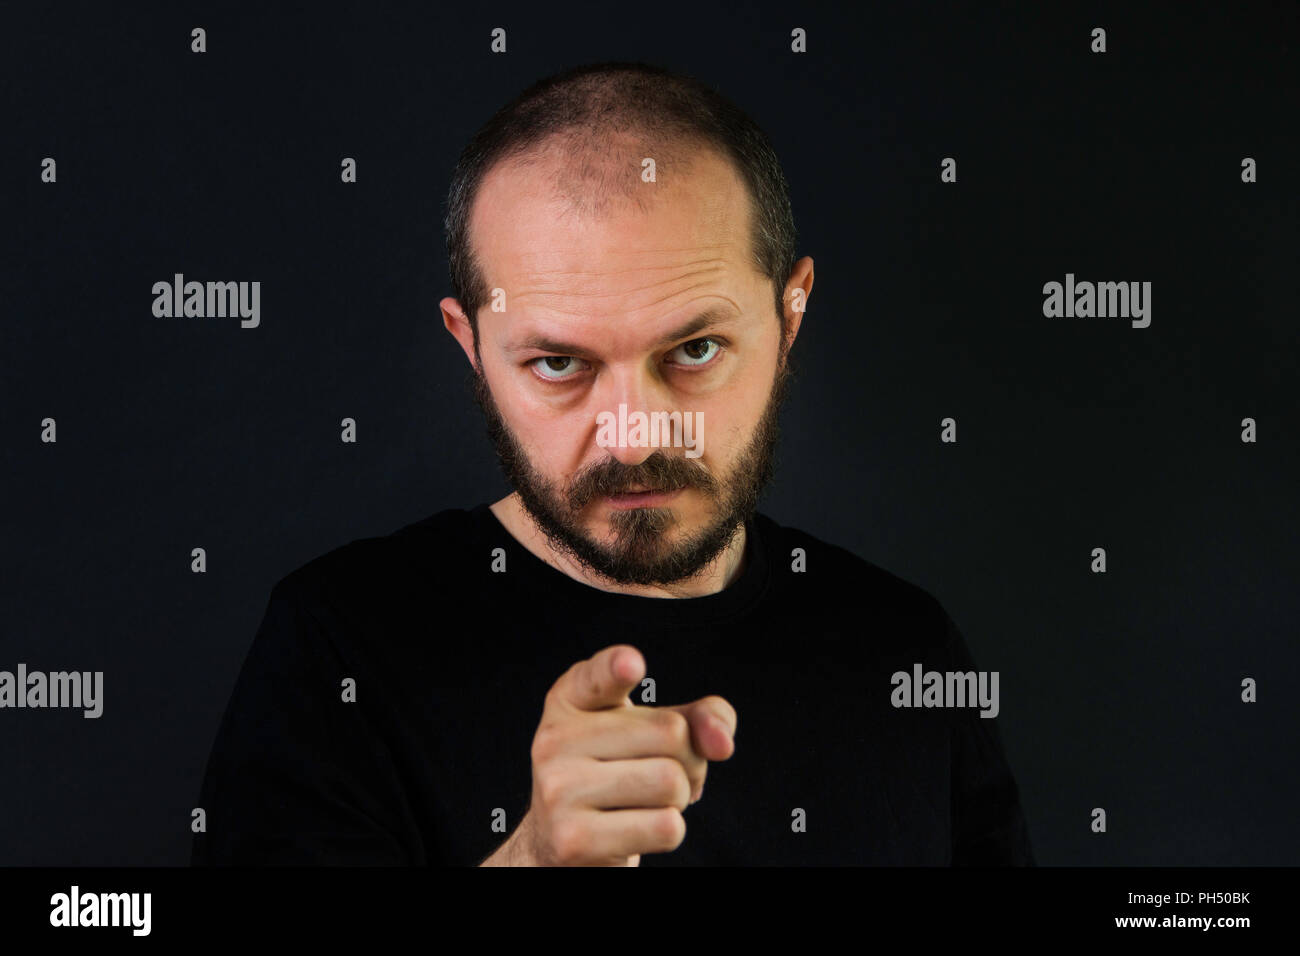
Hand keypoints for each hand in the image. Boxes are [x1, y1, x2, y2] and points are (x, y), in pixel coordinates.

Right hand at [504, 644, 736, 865]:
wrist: (566, 842)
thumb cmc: (621, 771)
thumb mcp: (657, 730)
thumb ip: (701, 716)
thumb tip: (722, 743)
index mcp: (570, 699)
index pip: (599, 676)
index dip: (618, 667)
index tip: (631, 664)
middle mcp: (555, 738)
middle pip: (671, 732)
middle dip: (688, 760)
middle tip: (661, 772)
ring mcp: (558, 789)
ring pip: (670, 782)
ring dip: (678, 798)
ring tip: (646, 801)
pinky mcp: (572, 839)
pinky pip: (665, 827)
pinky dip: (669, 831)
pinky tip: (637, 828)